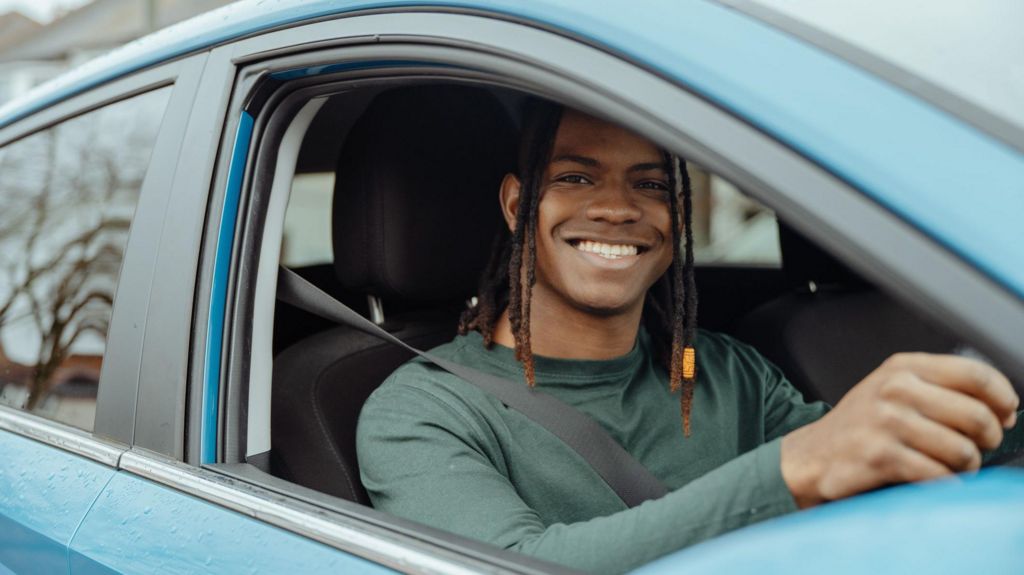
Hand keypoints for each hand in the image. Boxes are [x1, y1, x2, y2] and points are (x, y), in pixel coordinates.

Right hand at [781, 353, 1018, 507]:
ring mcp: (887, 422)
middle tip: (979, 448)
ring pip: (962, 450)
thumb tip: (1002, 408)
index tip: (1008, 414)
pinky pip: (939, 476)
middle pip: (976, 416)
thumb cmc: (860, 426)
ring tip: (952, 467)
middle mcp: (895, 389)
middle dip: (988, 440)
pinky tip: (935, 481)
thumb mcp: (893, 390)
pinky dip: (946, 485)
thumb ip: (940, 389)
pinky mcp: (881, 456)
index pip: (975, 374)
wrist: (812, 456)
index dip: (1003, 398)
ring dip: (966, 467)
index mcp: (903, 367)